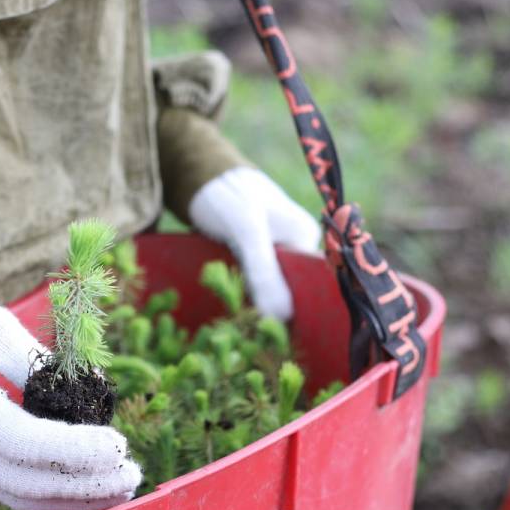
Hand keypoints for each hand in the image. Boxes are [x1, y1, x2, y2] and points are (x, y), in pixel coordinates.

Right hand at [0, 290, 141, 509]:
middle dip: (84, 482)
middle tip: (133, 471)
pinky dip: (57, 499)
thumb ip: (37, 363)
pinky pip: (15, 495)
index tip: (116, 443)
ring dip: (77, 499)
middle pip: (24, 481)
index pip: (18, 440)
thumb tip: (90, 391)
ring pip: (21, 498)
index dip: (71, 449)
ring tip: (124, 487)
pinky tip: (94, 492)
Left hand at [188, 167, 321, 320]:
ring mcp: (273, 249)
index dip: (299, 309)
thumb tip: (282, 316)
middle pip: (292, 288)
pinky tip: (235, 307)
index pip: (313, 283)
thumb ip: (265, 272)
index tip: (279, 333)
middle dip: (276, 309)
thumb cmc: (225, 195)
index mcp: (305, 236)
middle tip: (256, 332)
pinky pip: (254, 281)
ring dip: (258, 303)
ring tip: (244, 324)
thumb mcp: (247, 232)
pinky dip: (245, 293)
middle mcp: (294, 244)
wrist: (196, 175)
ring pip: (271, 287)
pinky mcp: (251, 254)